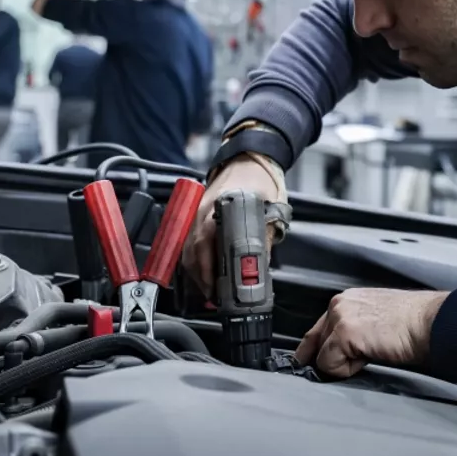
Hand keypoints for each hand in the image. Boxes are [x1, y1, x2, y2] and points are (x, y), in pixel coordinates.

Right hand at [182, 156, 283, 299]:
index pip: (205, 246)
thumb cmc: (259, 179)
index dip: (209, 272)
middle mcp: (201, 212)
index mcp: (218, 209)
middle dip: (201, 279)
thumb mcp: (270, 208)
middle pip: (192, 253)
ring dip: (196, 273)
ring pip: (187, 250)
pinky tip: (204, 272)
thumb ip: (266, 237)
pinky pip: (189, 243)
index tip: (217, 290)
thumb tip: (261, 268)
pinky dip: (194, 260)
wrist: (248, 158)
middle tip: (214, 297)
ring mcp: (196, 214)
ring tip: (210, 290)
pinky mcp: (196, 216)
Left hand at [293, 288, 449, 377]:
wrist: (429, 321)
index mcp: (347, 300)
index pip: (319, 328)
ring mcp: (340, 317)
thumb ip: (355, 329)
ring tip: (371, 355)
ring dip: (343, 364)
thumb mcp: (376, 319)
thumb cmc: (413, 323)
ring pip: (322, 356)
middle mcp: (339, 304)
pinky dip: (346, 370)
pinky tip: (368, 358)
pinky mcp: (344, 334)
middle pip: (314, 342)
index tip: (305, 361)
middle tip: (345, 365)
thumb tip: (344, 349)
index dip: (312, 349)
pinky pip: (330, 364)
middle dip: (326, 359)